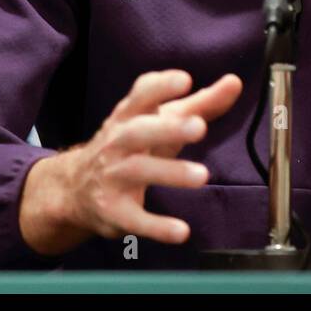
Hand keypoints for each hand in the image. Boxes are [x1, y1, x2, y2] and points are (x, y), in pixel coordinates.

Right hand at [19, 70, 241, 254]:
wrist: (76, 189)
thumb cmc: (132, 146)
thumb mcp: (161, 122)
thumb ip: (200, 104)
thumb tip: (234, 83)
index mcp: (129, 115)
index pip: (141, 95)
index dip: (161, 86)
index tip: (185, 79)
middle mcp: (117, 142)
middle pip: (138, 132)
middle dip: (167, 128)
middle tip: (199, 126)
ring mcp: (112, 176)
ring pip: (138, 171)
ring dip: (170, 172)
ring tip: (202, 176)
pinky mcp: (113, 211)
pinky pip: (135, 219)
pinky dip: (157, 227)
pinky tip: (181, 232)